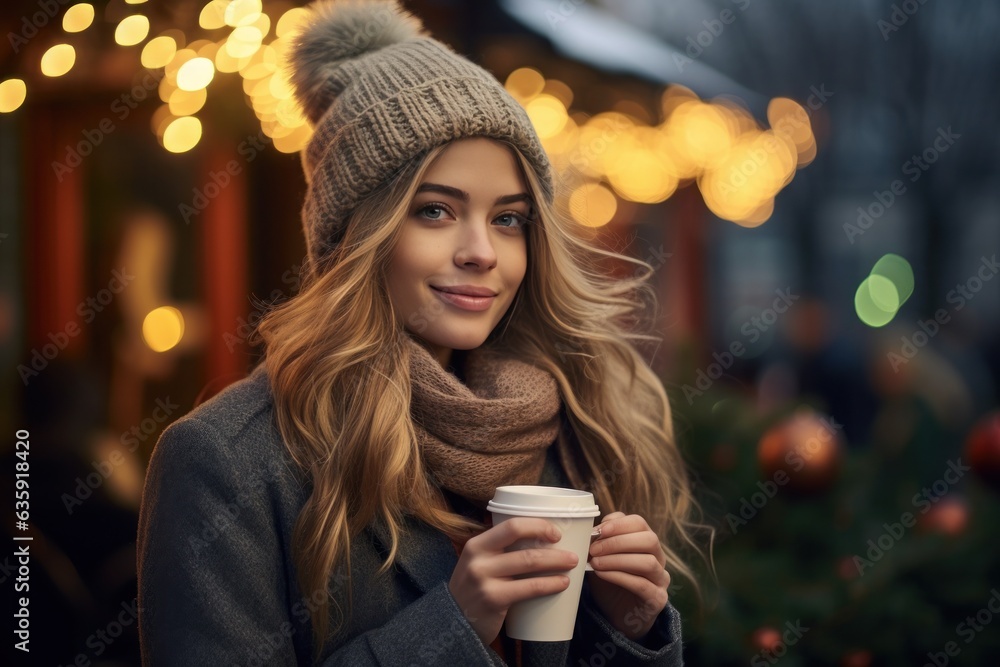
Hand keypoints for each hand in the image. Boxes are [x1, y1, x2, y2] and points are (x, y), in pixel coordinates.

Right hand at [448, 517, 577, 645]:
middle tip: (572, 553)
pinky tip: (562, 583)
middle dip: (553, 545)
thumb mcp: (478, 564)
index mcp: (476, 544)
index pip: (511, 525)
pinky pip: (529, 588)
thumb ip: (499, 552)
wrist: (454, 622)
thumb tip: (539, 541)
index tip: (555, 533)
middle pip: (522, 543)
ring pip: (529, 563)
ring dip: (556, 562)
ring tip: (572, 565)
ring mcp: (484, 578)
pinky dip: (550, 584)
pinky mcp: (493, 599)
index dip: (537, 525)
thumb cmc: (474, 590)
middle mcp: (478, 558)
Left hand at [586, 512, 669, 640]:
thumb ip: (600, 543)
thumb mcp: (602, 558)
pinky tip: (602, 574)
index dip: (619, 524)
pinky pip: (642, 584)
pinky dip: (619, 577)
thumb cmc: (609, 582)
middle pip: (649, 539)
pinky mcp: (658, 599)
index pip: (639, 523)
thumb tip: (592, 530)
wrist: (616, 616)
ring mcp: (661, 579)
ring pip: (648, 562)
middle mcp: (659, 558)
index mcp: (646, 543)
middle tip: (593, 549)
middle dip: (618, 541)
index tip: (598, 531)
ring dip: (618, 560)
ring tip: (595, 563)